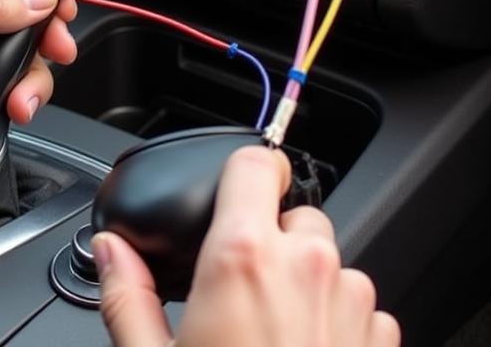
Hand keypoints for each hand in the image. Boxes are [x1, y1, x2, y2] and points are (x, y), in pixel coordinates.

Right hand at [93, 146, 399, 346]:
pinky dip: (334, 318)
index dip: (242, 169)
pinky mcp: (381, 341)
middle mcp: (307, 266)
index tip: (232, 187)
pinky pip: (360, 305)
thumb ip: (126, 294)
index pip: (256, 162)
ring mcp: (354, 303)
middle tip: (239, 287)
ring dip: (304, 279)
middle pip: (294, 213)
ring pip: (329, 260)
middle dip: (269, 237)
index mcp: (244, 256)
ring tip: (270, 333)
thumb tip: (109, 251)